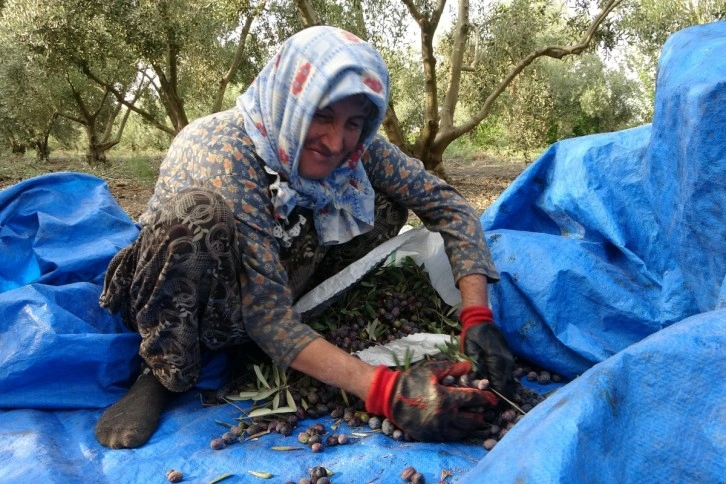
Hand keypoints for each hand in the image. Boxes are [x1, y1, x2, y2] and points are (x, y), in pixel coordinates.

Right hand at [365, 360, 497, 441]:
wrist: (390, 398)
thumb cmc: (411, 381)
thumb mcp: (431, 370)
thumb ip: (452, 367)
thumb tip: (469, 366)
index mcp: (446, 398)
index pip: (474, 399)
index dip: (486, 399)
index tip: (492, 399)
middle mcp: (444, 416)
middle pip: (472, 419)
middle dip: (481, 414)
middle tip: (482, 410)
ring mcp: (438, 428)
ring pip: (464, 431)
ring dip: (472, 425)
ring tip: (474, 419)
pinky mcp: (431, 436)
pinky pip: (451, 438)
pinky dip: (459, 432)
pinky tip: (460, 426)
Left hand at [460, 306, 514, 397]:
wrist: (481, 320)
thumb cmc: (473, 335)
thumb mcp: (470, 351)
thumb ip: (476, 368)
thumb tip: (481, 384)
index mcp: (498, 362)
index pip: (500, 387)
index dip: (494, 399)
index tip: (485, 405)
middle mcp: (507, 364)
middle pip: (506, 388)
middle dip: (497, 398)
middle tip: (486, 404)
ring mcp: (509, 362)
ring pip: (508, 383)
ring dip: (500, 391)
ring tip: (489, 398)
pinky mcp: (508, 360)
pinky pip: (507, 376)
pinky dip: (501, 383)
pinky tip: (493, 387)